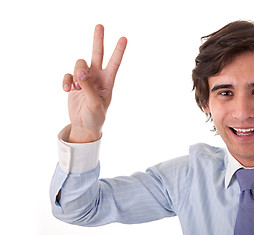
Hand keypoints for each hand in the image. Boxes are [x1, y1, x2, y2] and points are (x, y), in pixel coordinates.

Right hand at [62, 25, 126, 142]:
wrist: (84, 126)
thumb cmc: (95, 116)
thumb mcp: (95, 103)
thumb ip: (89, 87)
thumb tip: (81, 72)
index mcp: (108, 81)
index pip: (114, 63)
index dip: (119, 51)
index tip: (124, 38)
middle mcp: (97, 77)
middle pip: (97, 54)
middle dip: (98, 40)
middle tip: (100, 25)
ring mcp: (84, 79)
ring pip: (79, 64)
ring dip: (76, 72)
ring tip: (77, 87)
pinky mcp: (73, 84)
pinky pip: (67, 75)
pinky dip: (65, 81)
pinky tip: (67, 90)